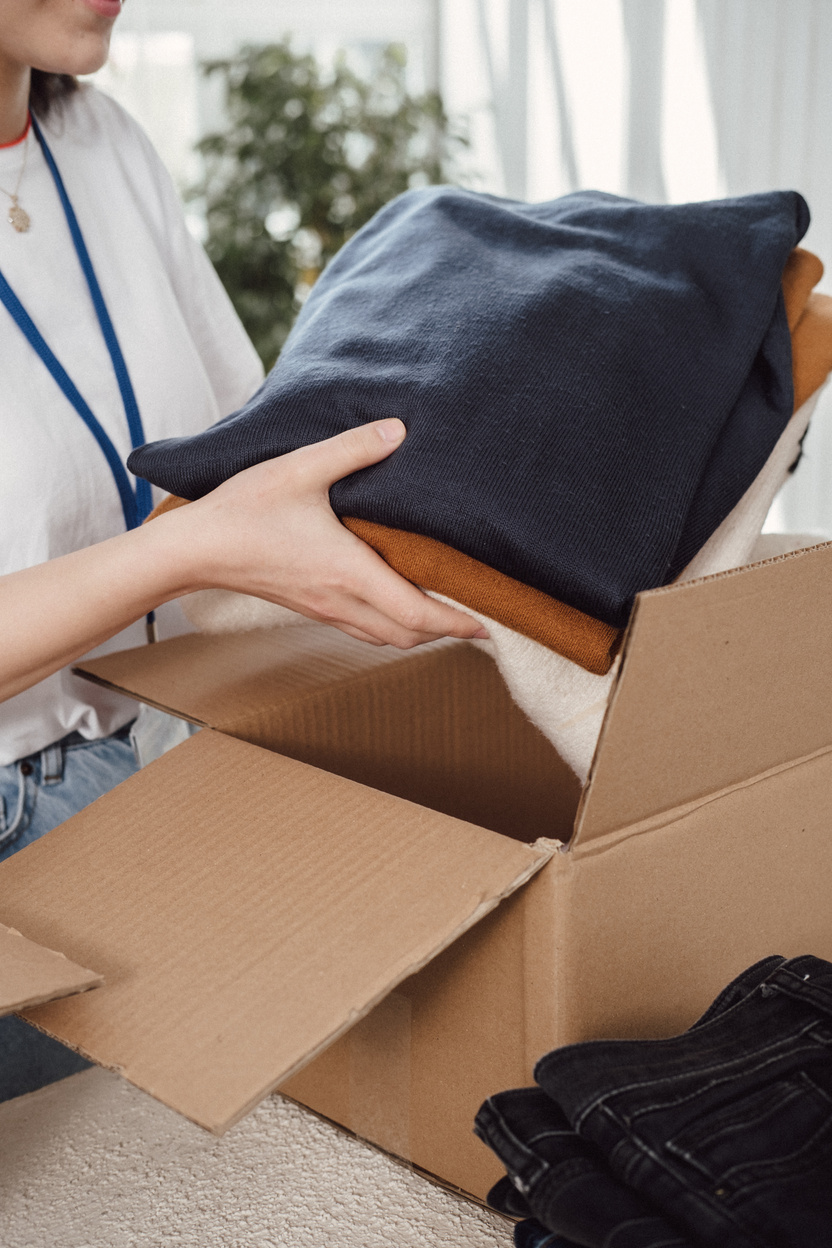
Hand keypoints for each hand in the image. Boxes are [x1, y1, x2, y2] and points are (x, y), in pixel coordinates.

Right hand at [172, 418, 487, 648]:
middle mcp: (341, 600)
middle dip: (447, 632)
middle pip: (408, 637)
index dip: (459, 622)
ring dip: (418, 632)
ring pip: (384, 638)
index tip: (489, 622)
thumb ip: (353, 449)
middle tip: (478, 618)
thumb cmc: (244, 511)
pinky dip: (389, 626)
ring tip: (444, 613)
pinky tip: (394, 603)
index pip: (418, 614)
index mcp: (350, 572)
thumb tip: (398, 431)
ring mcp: (324, 609)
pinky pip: (361, 629)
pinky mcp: (309, 606)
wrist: (195, 549)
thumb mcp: (301, 468)